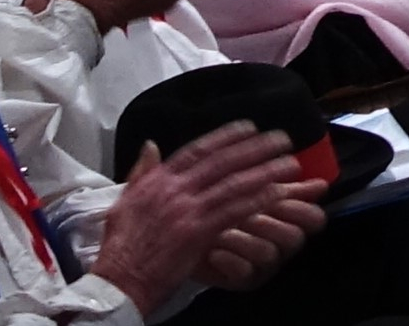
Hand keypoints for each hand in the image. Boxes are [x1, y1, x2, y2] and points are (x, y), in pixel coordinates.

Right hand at [92, 124, 315, 307]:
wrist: (117, 282)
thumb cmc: (121, 247)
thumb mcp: (124, 202)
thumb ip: (141, 172)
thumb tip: (150, 144)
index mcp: (157, 181)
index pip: (197, 150)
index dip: (226, 136)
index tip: (250, 127)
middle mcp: (173, 190)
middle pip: (222, 162)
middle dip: (255, 148)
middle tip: (282, 138)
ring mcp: (186, 211)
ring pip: (234, 184)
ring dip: (265, 172)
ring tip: (290, 164)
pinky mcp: (196, 233)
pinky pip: (234, 212)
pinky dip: (257, 200)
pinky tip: (277, 193)